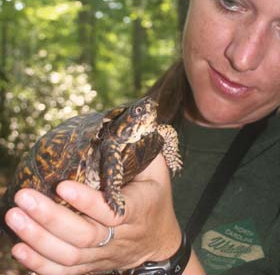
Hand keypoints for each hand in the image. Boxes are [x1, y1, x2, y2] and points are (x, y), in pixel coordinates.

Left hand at [5, 154, 181, 273]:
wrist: (160, 242)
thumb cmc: (156, 198)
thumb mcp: (157, 170)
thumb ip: (143, 150)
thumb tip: (128, 124)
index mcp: (138, 209)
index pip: (112, 211)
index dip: (86, 202)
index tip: (61, 185)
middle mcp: (120, 236)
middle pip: (84, 236)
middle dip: (50, 218)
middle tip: (23, 198)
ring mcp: (104, 254)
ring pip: (69, 256)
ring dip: (38, 239)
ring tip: (14, 217)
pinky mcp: (92, 265)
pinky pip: (64, 272)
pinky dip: (39, 264)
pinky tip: (18, 249)